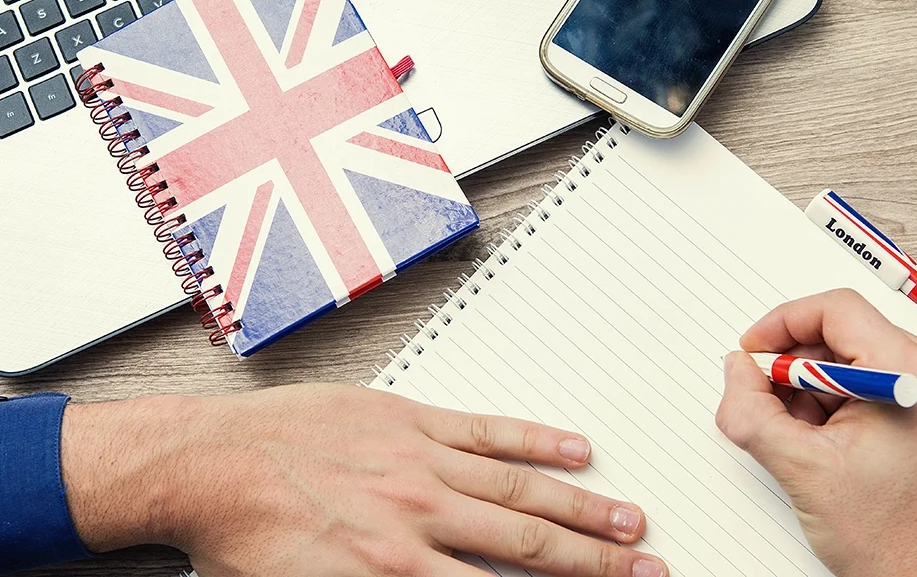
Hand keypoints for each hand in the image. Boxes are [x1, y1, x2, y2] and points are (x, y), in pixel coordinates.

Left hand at [61, 383, 667, 576]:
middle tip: (646, 569)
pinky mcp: (410, 419)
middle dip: (596, 563)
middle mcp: (417, 518)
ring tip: (630, 523)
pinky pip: (487, 430)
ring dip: (583, 508)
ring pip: (520, 489)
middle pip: (530, 545)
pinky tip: (574, 450)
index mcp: (393, 572)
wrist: (206, 467)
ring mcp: (420, 463)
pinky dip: (535, 440)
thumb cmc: (244, 540)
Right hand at [716, 289, 916, 576]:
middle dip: (799, 370)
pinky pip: (887, 386)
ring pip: (865, 362)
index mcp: (916, 375)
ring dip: (822, 393)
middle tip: (772, 407)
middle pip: (850, 335)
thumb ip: (752, 412)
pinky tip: (835, 449)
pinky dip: (850, 407)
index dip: (783, 324)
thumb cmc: (896, 545)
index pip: (838, 310)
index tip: (754, 350)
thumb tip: (736, 373)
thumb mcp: (802, 470)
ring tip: (809, 443)